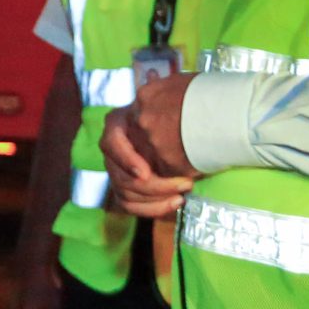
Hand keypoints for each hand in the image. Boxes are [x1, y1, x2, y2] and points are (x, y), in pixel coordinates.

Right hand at [105, 75, 198, 217]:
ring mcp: (119, 168)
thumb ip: (164, 105)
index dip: (126, 158)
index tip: (146, 172)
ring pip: (125, 192)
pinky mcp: (128, 187)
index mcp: (119, 123)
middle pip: (119, 174)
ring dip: (156, 198)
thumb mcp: (173, 101)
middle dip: (154, 185)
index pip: (111, 142)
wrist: (197, 125)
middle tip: (185, 183)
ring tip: (183, 193)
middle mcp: (114, 148)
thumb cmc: (184, 110)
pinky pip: (131, 204)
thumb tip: (161, 99)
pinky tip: (176, 203)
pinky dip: (153, 208)